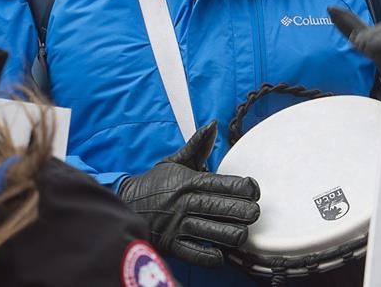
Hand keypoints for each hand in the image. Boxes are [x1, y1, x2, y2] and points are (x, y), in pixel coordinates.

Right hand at [118, 121, 260, 267]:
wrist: (125, 204)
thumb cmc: (154, 184)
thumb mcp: (174, 161)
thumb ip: (197, 145)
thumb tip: (213, 124)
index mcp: (187, 181)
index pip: (218, 183)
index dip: (239, 186)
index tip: (254, 189)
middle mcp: (183, 202)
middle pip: (216, 206)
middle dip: (239, 210)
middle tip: (255, 212)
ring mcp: (176, 223)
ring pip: (207, 229)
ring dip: (228, 233)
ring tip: (243, 234)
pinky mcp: (170, 243)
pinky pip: (191, 252)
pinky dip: (206, 255)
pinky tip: (220, 255)